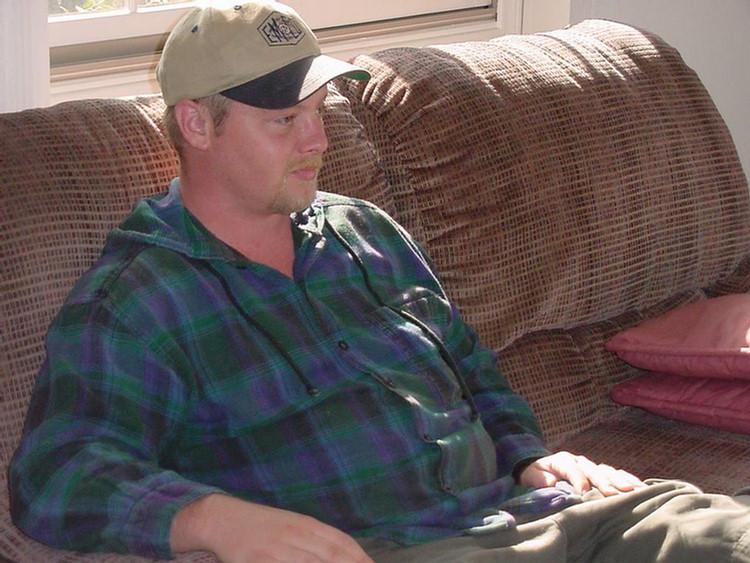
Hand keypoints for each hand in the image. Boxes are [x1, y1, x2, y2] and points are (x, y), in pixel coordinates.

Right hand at [171, 494, 374, 562]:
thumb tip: (342, 552)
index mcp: (305, 524)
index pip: (341, 543)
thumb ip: (315, 538)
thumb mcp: (291, 524)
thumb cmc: (260, 525)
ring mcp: (278, 551)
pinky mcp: (261, 562)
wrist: (221, 518)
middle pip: (332, 557)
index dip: (360, 557)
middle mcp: (296, 535)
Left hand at [518, 451, 644, 495]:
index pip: (571, 469)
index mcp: (562, 461)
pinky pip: (617, 475)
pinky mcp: (602, 472)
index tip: (583, 493)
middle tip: (615, 493)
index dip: (578, 479)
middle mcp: (580, 461)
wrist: (543, 468)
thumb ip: (538, 478)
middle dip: (605, 482)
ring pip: (609, 472)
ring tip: (635, 491)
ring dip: (622, 481)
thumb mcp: (530, 475)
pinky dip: (629, 481)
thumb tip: (552, 482)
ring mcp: (593, 466)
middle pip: (594, 470)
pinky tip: (642, 488)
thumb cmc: (537, 474)